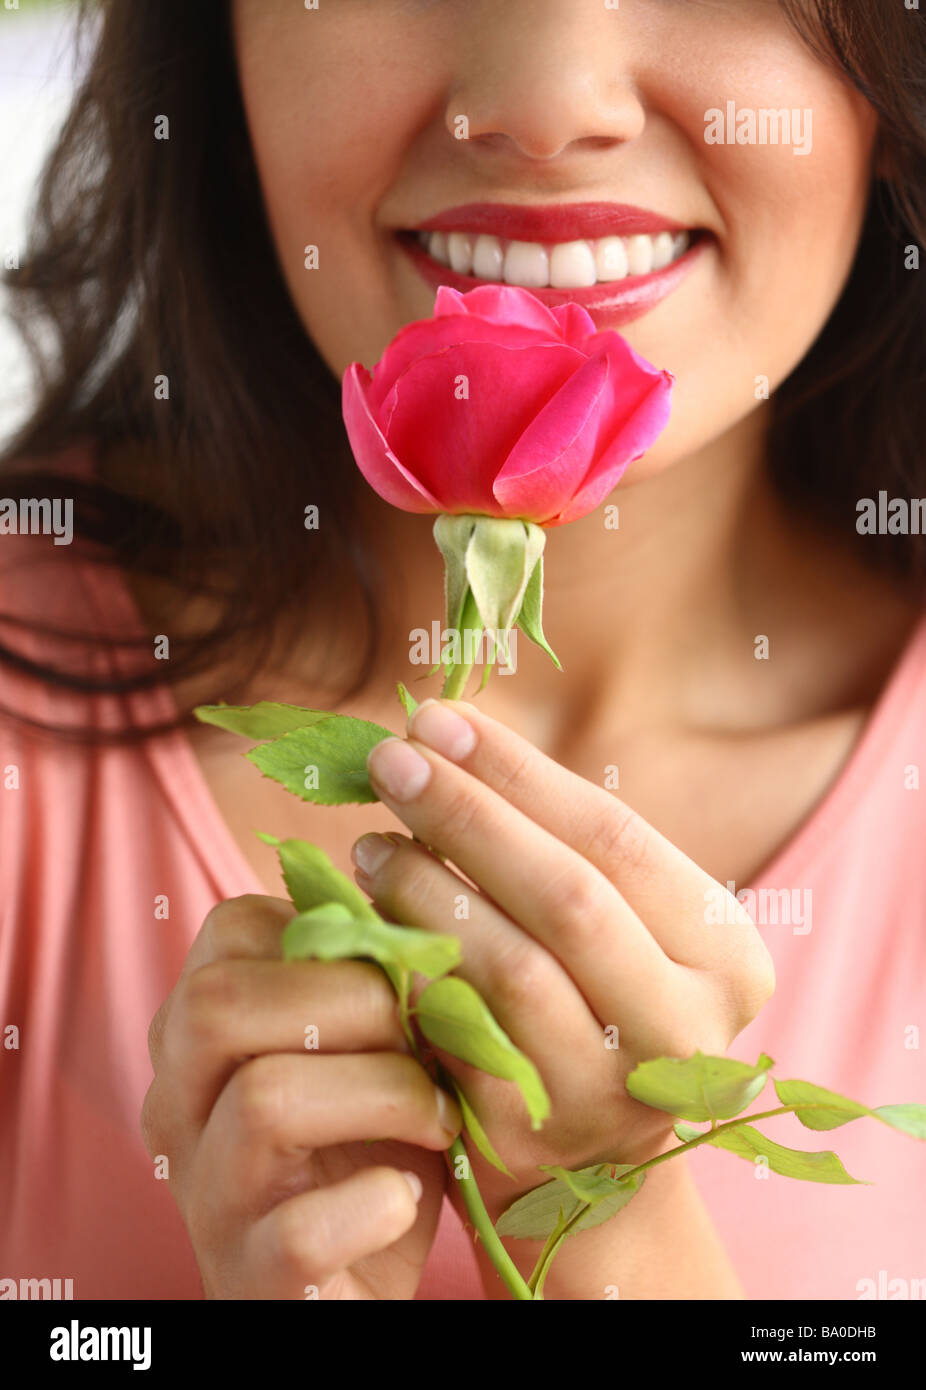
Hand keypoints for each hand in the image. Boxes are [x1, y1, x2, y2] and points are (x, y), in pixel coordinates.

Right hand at [141, 895, 462, 1298]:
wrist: (356, 1291)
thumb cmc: (368, 1148)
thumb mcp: (368, 1053)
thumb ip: (374, 984)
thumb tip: (423, 918)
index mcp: (200, 1036)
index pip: (228, 928)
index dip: (331, 932)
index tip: (399, 973)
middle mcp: (179, 1108)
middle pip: (217, 1003)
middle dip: (351, 999)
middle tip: (421, 1038)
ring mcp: (207, 1199)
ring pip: (264, 1101)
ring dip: (385, 1093)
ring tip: (436, 1117)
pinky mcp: (251, 1281)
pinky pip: (297, 1230)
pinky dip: (372, 1204)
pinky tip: (402, 1198)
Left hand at [352, 698, 775, 1220]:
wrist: (585, 1157)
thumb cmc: (592, 996)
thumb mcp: (613, 921)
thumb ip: (553, 839)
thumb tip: (440, 733)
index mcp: (728, 956)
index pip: (615, 837)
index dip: (518, 772)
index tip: (437, 720)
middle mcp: (687, 1029)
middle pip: (569, 896)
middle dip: (468, 816)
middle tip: (389, 760)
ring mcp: (613, 1093)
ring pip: (512, 967)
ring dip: (427, 890)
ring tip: (373, 842)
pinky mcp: (532, 1137)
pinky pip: (458, 1030)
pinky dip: (411, 964)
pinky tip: (372, 920)